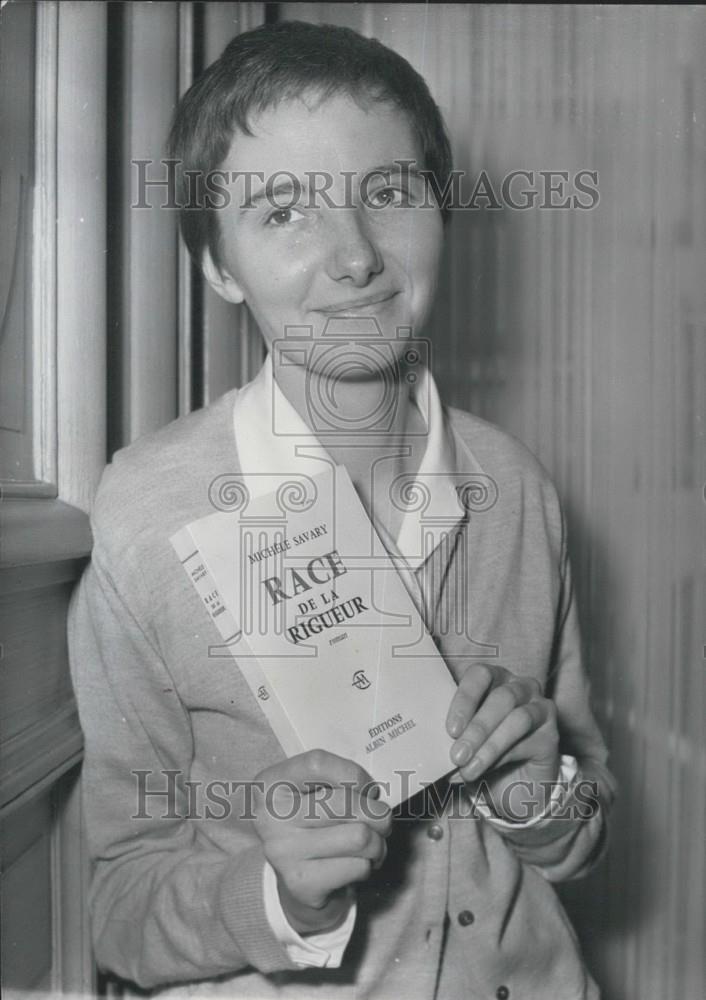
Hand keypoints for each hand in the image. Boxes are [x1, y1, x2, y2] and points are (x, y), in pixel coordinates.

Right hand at [253, 750, 391, 934]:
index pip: (317, 763)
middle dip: (377, 813)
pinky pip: (358, 866)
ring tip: (372, 844)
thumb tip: (374, 793)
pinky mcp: (302, 883)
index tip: (366, 788)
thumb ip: (337, 781)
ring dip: (377, 842)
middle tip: (381, 820)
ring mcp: (284, 852)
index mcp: (271, 784)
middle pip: (346, 802)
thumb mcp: (313, 792)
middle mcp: (271, 817)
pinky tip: (357, 865)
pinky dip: (368, 865)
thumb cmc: (314, 825)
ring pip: (359, 836)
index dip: (355, 774)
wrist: (299, 881)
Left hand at [446, 663, 559, 821]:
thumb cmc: (483, 751)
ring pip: (517, 719)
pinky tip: (487, 771)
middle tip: (457, 755)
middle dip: (477, 728)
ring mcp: (540, 708)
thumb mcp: (464, 739)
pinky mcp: (551, 735)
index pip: (480, 675)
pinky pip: (528, 741)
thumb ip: (454, 736)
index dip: (465, 698)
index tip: (451, 729)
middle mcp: (520, 687)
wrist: (514, 784)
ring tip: (468, 768)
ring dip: (489, 745)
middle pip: (501, 697)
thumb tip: (434, 747)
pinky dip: (503, 758)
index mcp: (494, 679)